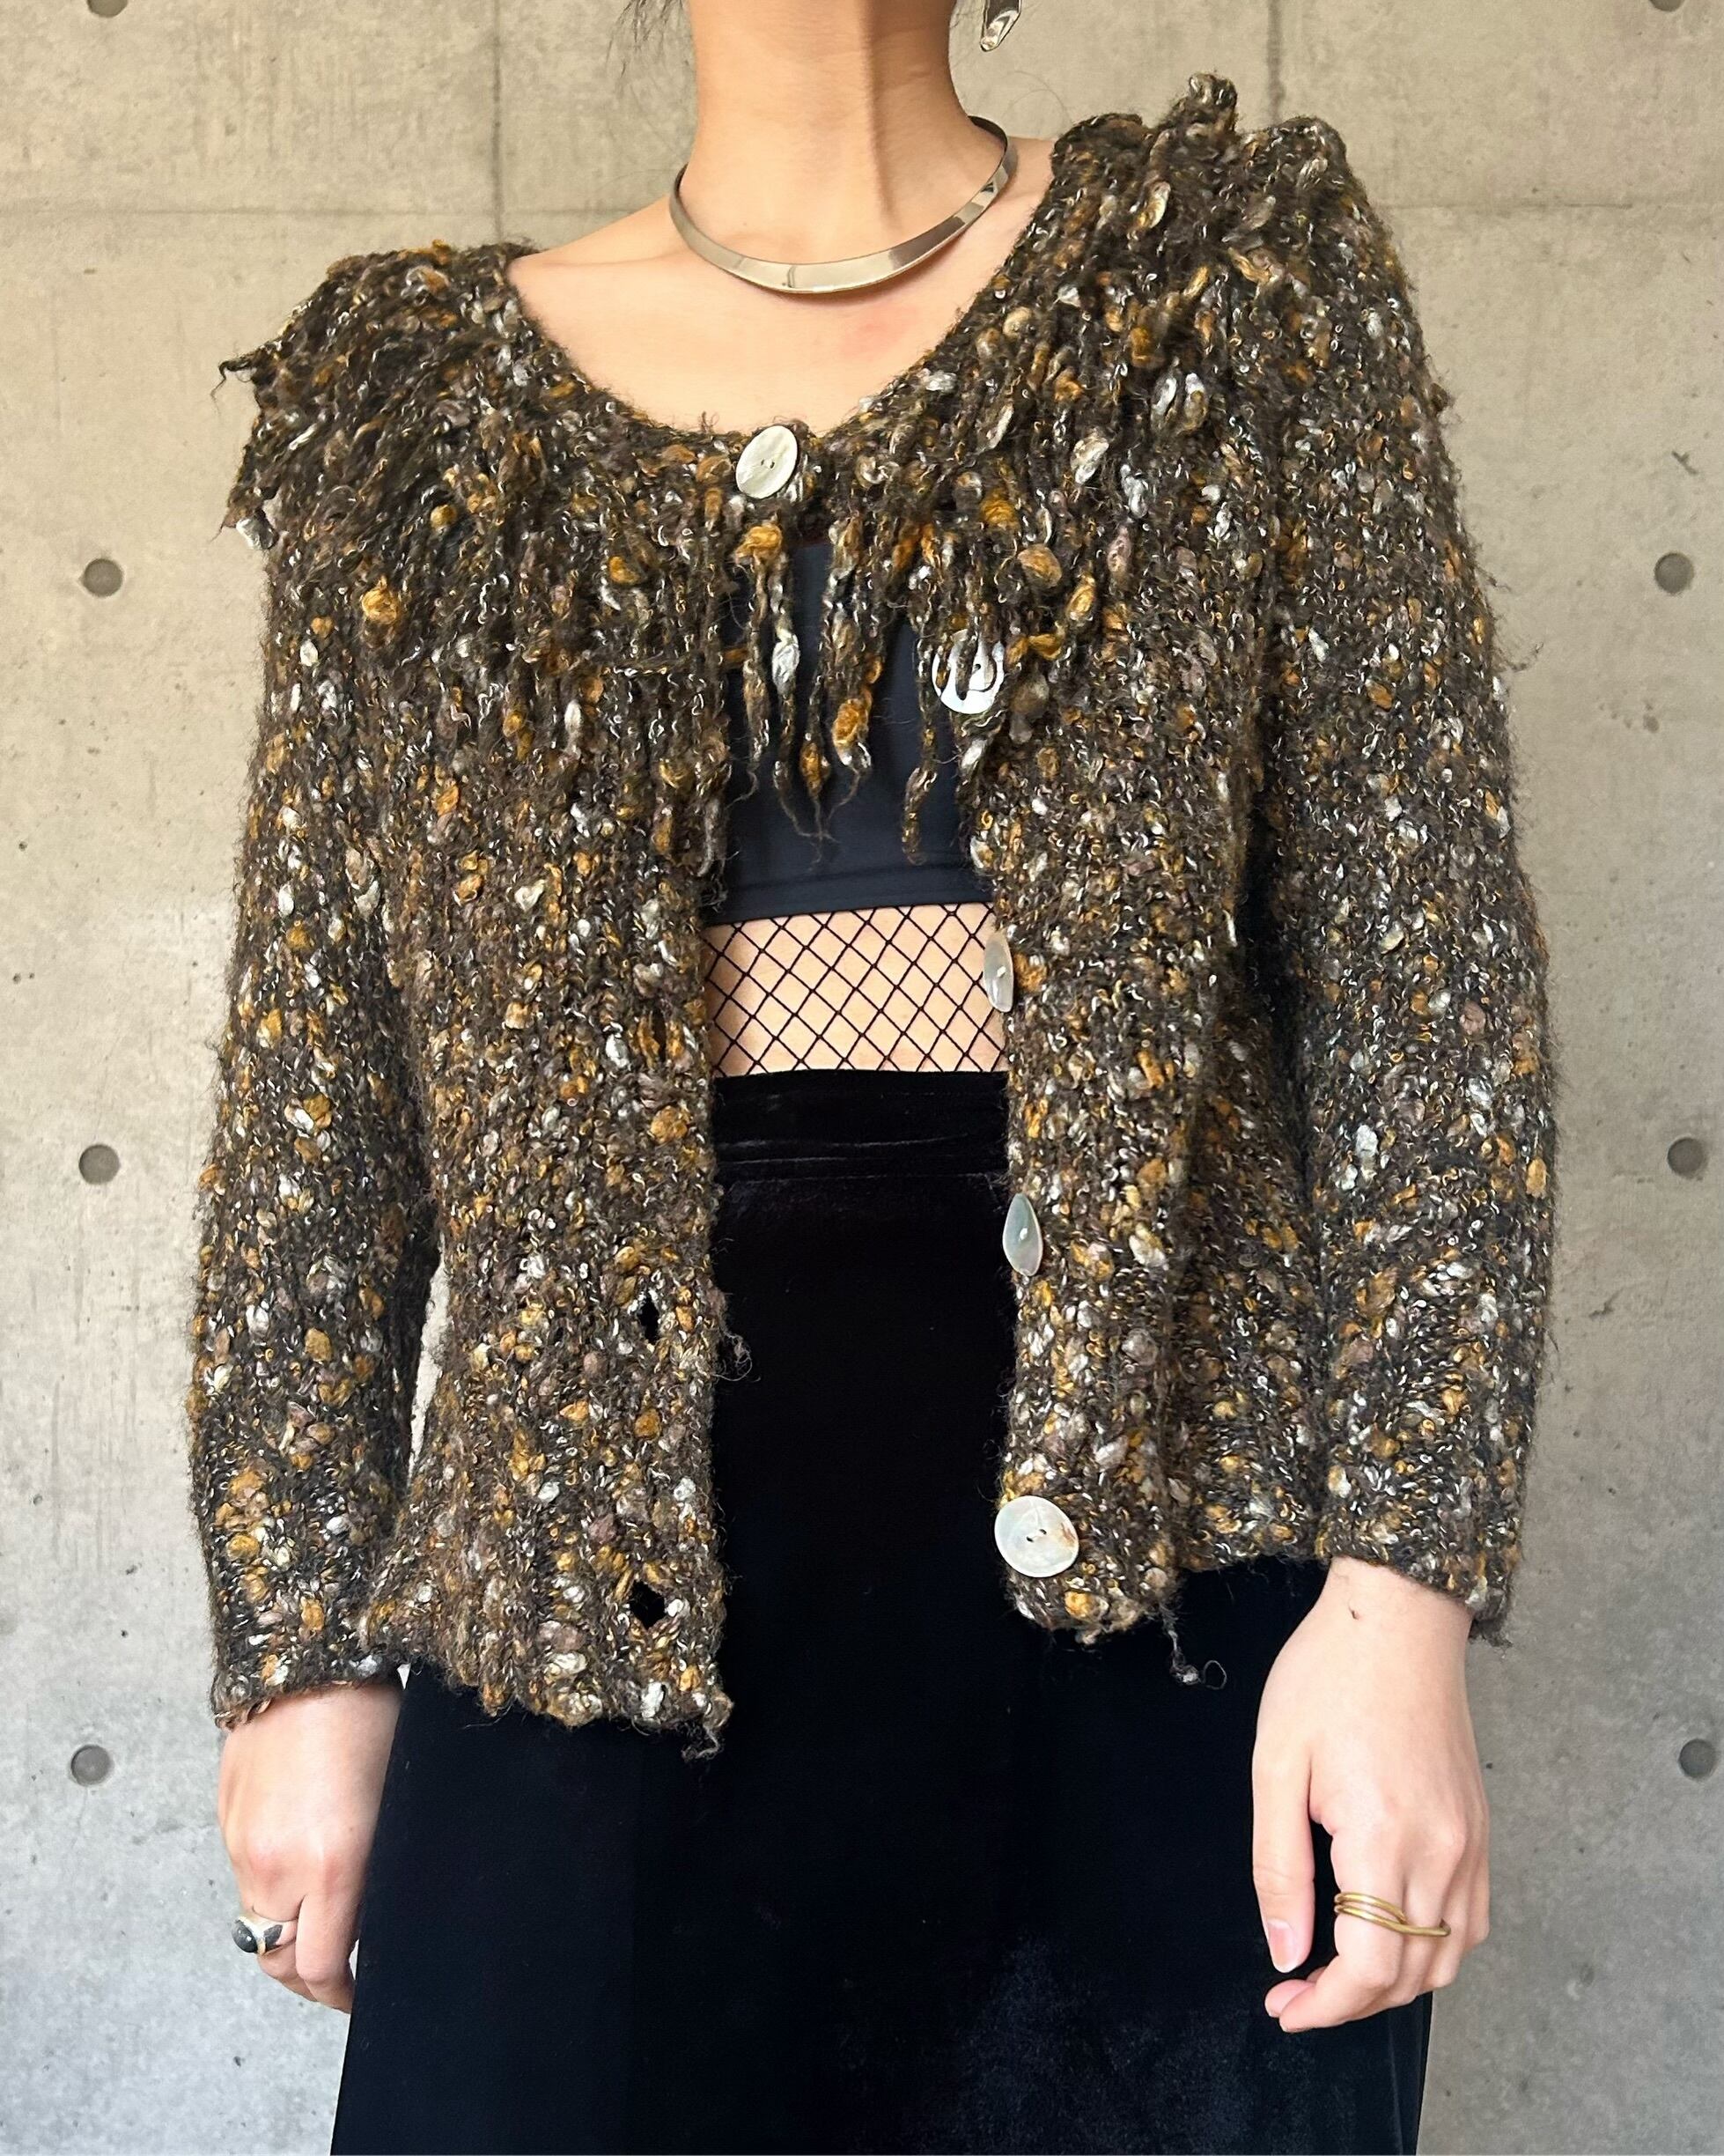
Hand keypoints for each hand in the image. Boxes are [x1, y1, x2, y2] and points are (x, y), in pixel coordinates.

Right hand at [217, 1678, 401, 2010]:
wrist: (309, 1660)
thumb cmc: (370, 1720)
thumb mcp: (394, 1806)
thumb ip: (371, 1873)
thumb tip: (366, 1915)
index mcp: (334, 1866)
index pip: (322, 1968)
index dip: (340, 1995)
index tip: (358, 1997)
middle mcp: (279, 1866)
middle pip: (278, 1961)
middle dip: (307, 1977)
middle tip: (337, 1973)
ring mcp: (244, 1844)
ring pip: (257, 1920)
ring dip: (287, 1928)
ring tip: (321, 1912)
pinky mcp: (226, 1820)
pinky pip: (244, 1874)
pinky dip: (269, 1883)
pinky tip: (297, 1858)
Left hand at [1252, 1557, 1489, 2030]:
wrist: (1396, 1618)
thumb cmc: (1326, 1679)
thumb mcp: (1276, 1767)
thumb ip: (1279, 1869)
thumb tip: (1285, 1952)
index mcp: (1384, 1836)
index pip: (1370, 1965)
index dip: (1327, 2005)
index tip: (1284, 2009)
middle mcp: (1442, 1850)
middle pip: (1410, 1973)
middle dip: (1351, 2002)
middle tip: (1296, 1996)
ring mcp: (1471, 1842)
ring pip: (1448, 1957)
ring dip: (1395, 1982)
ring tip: (1338, 1972)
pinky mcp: (1481, 1829)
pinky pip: (1470, 1920)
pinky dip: (1434, 1948)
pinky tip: (1390, 1933)